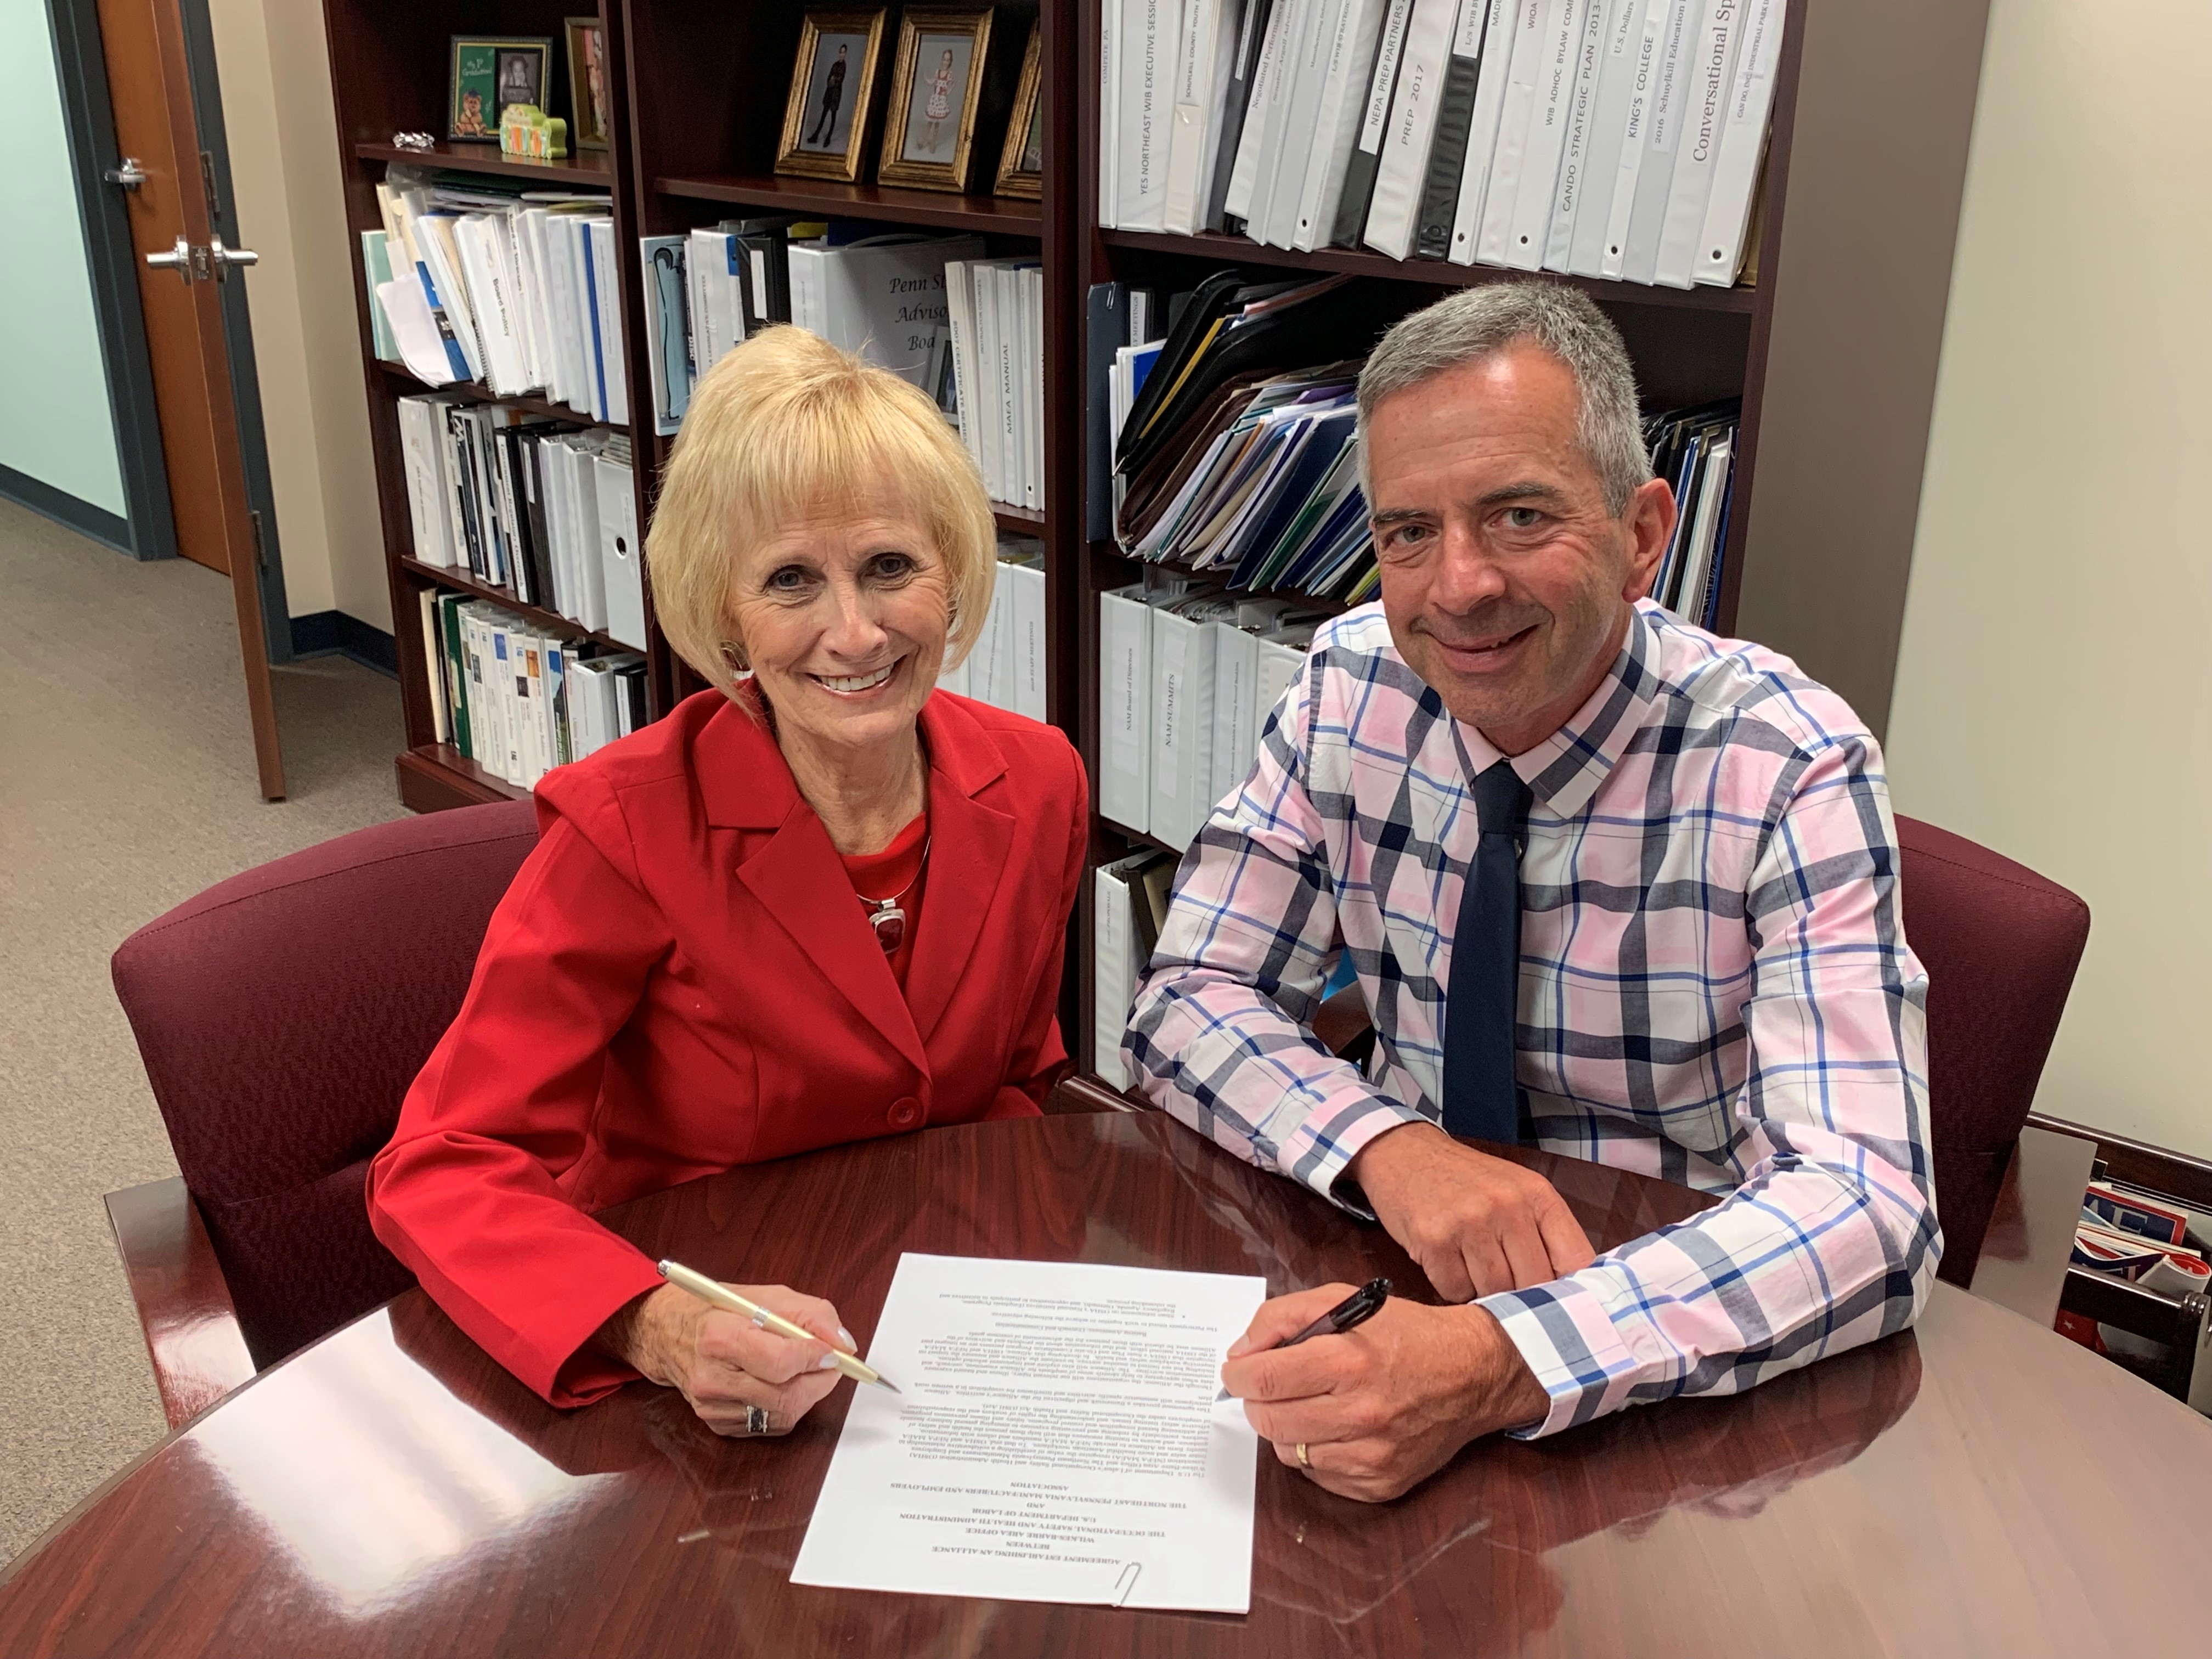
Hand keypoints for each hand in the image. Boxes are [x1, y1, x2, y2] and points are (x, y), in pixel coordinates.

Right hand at [600, 1281, 849, 1436]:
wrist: (669, 1334)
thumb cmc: (719, 1311)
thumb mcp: (767, 1295)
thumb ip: (811, 1314)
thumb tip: (843, 1344)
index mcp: (719, 1336)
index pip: (779, 1362)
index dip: (814, 1358)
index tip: (831, 1350)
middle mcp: (711, 1377)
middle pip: (784, 1395)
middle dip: (819, 1380)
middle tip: (829, 1363)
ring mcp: (711, 1406)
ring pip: (781, 1415)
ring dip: (806, 1394)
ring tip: (805, 1371)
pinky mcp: (716, 1424)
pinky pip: (770, 1426)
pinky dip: (787, 1408)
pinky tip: (780, 1385)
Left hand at [1221, 1284, 1550, 1501]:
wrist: (1473, 1374)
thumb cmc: (1407, 1334)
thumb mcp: (1344, 1300)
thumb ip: (1282, 1318)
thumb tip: (1241, 1353)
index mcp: (1349, 1361)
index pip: (1265, 1379)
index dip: (1239, 1375)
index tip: (1238, 1370)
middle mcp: (1361, 1413)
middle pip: (1269, 1421)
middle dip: (1259, 1401)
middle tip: (1272, 1386)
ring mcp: (1372, 1455)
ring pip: (1289, 1453)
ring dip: (1287, 1428)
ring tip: (1310, 1403)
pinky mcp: (1381, 1484)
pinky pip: (1320, 1475)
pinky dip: (1317, 1451)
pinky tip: (1337, 1427)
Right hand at [1348, 1122, 1594, 1300]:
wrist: (1403, 1152)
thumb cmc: (1465, 1180)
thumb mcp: (1515, 1191)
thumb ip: (1544, 1235)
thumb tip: (1569, 1296)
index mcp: (1538, 1196)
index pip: (1577, 1261)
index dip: (1573, 1292)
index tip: (1563, 1306)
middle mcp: (1508, 1207)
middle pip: (1533, 1285)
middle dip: (1520, 1295)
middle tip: (1503, 1284)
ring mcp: (1470, 1223)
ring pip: (1493, 1292)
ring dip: (1482, 1291)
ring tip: (1470, 1264)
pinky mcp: (1434, 1239)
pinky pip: (1455, 1291)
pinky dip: (1451, 1286)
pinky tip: (1445, 1261)